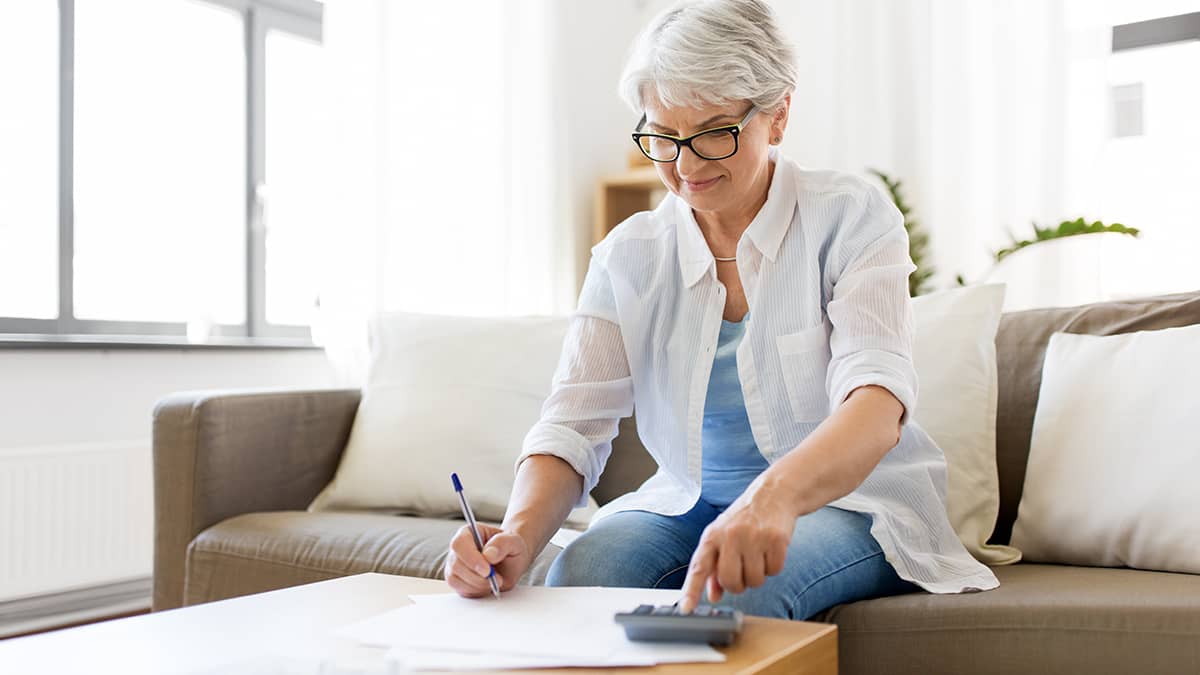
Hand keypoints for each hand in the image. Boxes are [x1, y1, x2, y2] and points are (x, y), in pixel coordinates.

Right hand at [444, 523, 531, 597]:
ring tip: (495, 581)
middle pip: (456, 565)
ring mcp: (456, 566)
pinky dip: (477, 592)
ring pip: (455, 580)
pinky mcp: (458, 581)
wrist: (512, 561)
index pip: (459, 544)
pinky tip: (488, 586)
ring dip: (478, 585)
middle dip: (477, 577)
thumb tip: (488, 554)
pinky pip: (461, 591)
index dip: (471, 558)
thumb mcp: (514, 541)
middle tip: (497, 579)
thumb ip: (502, 543)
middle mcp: (458, 549)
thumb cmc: (510, 548)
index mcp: (468, 533)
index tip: (487, 570)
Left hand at [678, 487, 794, 612]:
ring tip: (757, 555)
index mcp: (712, 536)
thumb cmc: (743, 520)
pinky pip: (774, 572)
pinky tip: (770, 550)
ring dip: (757, 576)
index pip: (698, 568)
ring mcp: (754, 537)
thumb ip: (714, 568)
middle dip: (738, 585)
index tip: (685, 608)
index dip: (691, 590)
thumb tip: (713, 596)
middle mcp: (730, 536)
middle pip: (730, 581)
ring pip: (754, 581)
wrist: (772, 494)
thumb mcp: (722, 538)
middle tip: (742, 571)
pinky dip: (774, 567)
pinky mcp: (776, 539)